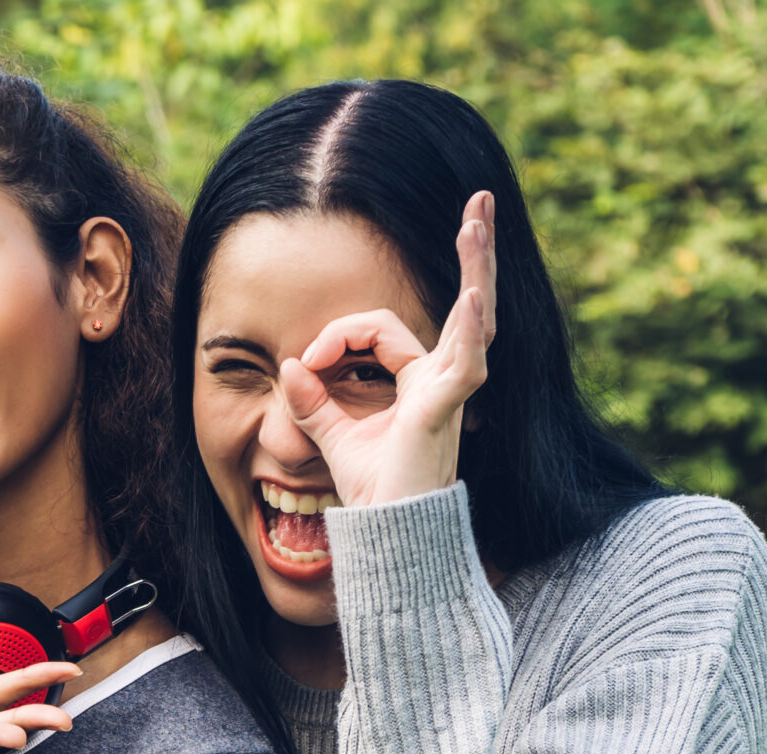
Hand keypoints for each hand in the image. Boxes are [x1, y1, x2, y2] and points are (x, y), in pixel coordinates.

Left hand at [279, 190, 497, 507]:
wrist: (390, 538)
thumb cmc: (374, 494)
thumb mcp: (333, 438)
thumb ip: (312, 402)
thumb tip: (288, 366)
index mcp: (422, 383)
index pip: (380, 332)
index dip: (334, 340)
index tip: (302, 367)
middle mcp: (445, 380)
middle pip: (464, 302)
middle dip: (473, 252)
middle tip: (478, 203)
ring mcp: (451, 392)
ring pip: (474, 317)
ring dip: (477, 265)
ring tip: (477, 218)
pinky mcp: (443, 410)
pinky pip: (464, 362)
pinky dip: (467, 328)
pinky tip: (474, 294)